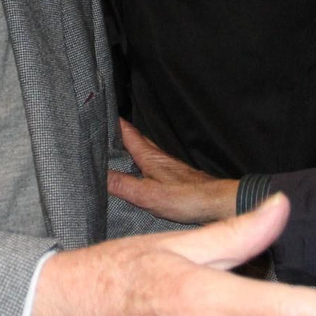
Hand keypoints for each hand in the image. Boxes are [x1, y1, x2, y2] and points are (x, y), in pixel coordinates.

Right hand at [108, 118, 238, 223]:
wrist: (217, 203)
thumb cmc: (186, 198)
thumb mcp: (147, 195)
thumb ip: (122, 185)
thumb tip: (98, 175)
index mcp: (149, 157)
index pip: (128, 133)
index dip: (114, 122)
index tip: (99, 113)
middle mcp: (159, 158)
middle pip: (136, 140)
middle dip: (120, 133)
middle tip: (104, 130)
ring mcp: (169, 167)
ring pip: (145, 152)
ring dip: (131, 148)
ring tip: (116, 150)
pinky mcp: (176, 178)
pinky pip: (153, 165)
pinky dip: (141, 163)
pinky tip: (140, 173)